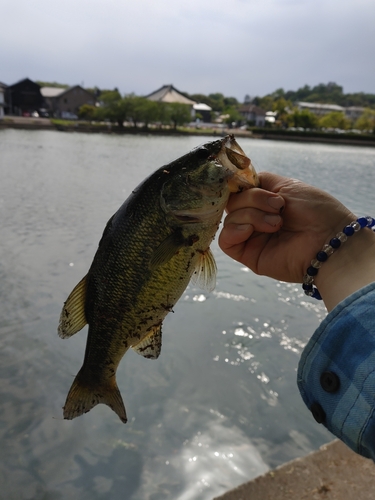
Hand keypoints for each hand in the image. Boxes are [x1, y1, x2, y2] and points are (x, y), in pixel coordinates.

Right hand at [219, 172, 353, 283]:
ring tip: (277, 223)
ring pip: (230, 218)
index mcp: (265, 202)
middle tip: (279, 207)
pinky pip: (226, 240)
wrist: (329, 239)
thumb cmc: (316, 211)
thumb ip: (260, 182)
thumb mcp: (287, 185)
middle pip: (233, 202)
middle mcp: (256, 219)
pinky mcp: (249, 255)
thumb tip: (238, 181)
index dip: (239, 185)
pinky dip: (235, 230)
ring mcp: (252, 237)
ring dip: (252, 215)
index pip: (239, 190)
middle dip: (253, 199)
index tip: (248, 182)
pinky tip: (250, 229)